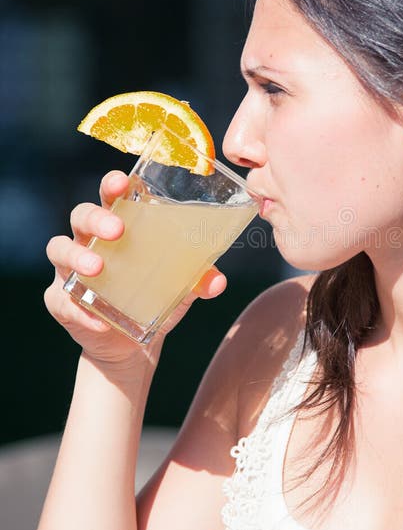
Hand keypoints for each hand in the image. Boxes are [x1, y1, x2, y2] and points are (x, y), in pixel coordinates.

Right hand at [44, 171, 226, 368]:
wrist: (133, 347)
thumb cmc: (155, 298)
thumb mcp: (180, 288)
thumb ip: (198, 279)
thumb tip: (217, 281)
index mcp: (120, 228)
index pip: (111, 196)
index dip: (113, 185)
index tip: (122, 182)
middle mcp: (90, 241)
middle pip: (81, 215)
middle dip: (96, 218)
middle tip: (117, 230)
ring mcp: (71, 270)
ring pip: (59, 249)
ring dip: (77, 256)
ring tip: (97, 268)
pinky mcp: (62, 302)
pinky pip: (62, 301)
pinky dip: (80, 310)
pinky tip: (101, 321)